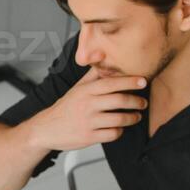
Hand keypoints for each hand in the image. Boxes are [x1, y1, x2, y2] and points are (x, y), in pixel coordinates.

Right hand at [26, 67, 145, 152]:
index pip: (111, 83)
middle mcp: (87, 105)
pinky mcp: (89, 137)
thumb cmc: (66, 108)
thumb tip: (101, 52)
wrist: (46, 129)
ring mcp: (88, 122)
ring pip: (119, 119)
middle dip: (136, 101)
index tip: (143, 81)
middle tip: (143, 102)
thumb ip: (93, 73)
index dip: (130, 81)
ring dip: (132, 118)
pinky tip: (120, 128)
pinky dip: (120, 131)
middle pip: (119, 100)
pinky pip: (112, 134)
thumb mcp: (77, 88)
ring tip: (136, 116)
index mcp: (85, 91)